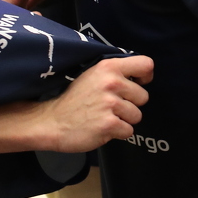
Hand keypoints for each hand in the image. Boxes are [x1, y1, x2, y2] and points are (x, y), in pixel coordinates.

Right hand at [32, 55, 151, 151]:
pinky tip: (101, 127)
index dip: (146, 76)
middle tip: (110, 106)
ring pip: (137, 116)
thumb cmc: (74, 99)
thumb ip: (115, 73)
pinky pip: (128, 131)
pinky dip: (117, 132)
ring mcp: (110, 104)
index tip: (138, 84)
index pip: (146, 64)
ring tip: (104, 116)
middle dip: (131, 104)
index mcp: (109, 67)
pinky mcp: (109, 124)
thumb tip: (141, 75)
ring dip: (123, 120)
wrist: (51, 122)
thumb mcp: (93, 75)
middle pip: (144, 97)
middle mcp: (111, 83)